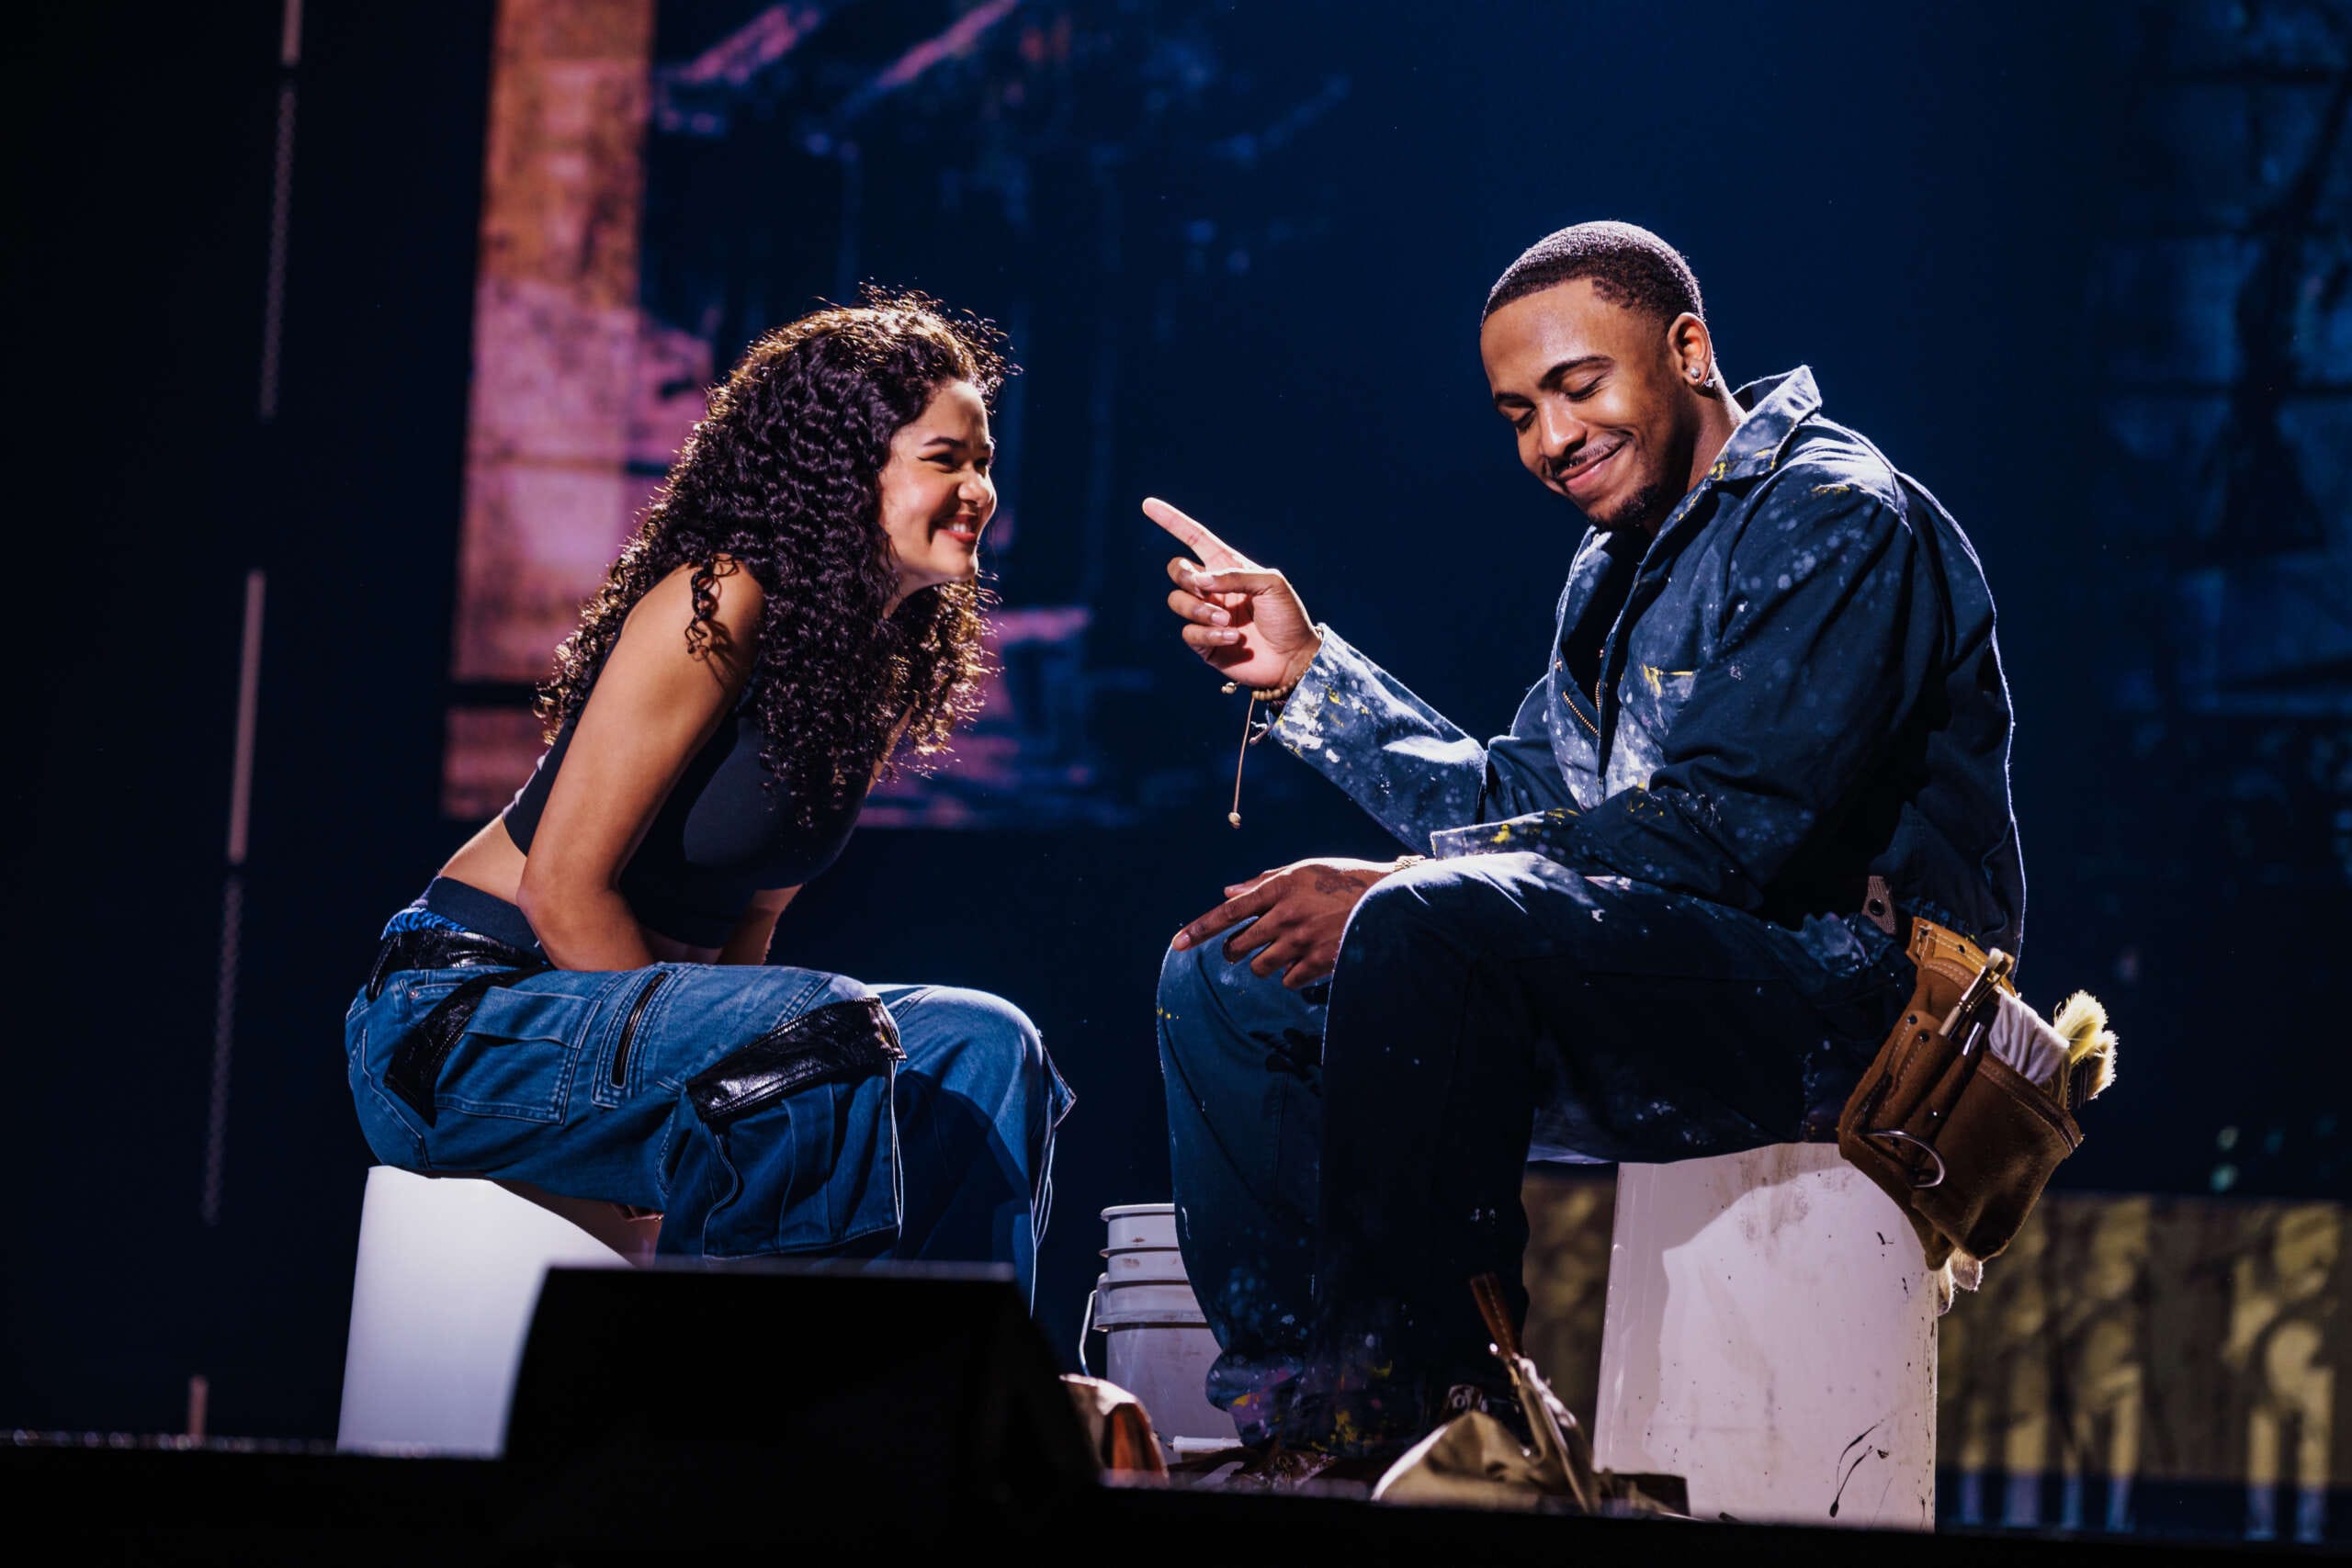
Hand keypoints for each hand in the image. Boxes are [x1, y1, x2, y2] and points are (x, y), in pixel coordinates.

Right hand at [1145, 496, 1320, 691]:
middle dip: (1184, 576)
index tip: (1148, 504)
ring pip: (1177, 601)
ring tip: (1227, 620)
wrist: (1295, 659)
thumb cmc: (1288, 617)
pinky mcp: (1205, 643)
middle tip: (1204, 588)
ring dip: (1199, 609)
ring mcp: (1207, 616)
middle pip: (1177, 570)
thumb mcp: (1271, 584)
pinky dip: (1210, 633)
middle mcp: (1214, 590)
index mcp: (1228, 567)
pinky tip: (1234, 637)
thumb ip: (1235, 575)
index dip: (1172, 521)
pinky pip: (1189, 632)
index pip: (1194, 538)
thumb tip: (1199, 580)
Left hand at [1171, 857, 1400, 988]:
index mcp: (1278, 889)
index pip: (1229, 912)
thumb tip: (1227, 893)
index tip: (1177, 944)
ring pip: (1259, 967)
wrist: (1387, 899)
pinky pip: (1287, 981)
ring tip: (1285, 951)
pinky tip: (1307, 961)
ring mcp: (1301, 941)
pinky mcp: (1318, 962)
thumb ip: (1264, 883)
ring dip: (1264, 964)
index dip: (1200, 929)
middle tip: (1245, 947)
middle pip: (1238, 946)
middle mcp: (1285, 915)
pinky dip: (1291, 975)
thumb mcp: (1302, 871)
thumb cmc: (1341, 880)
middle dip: (1235, 951)